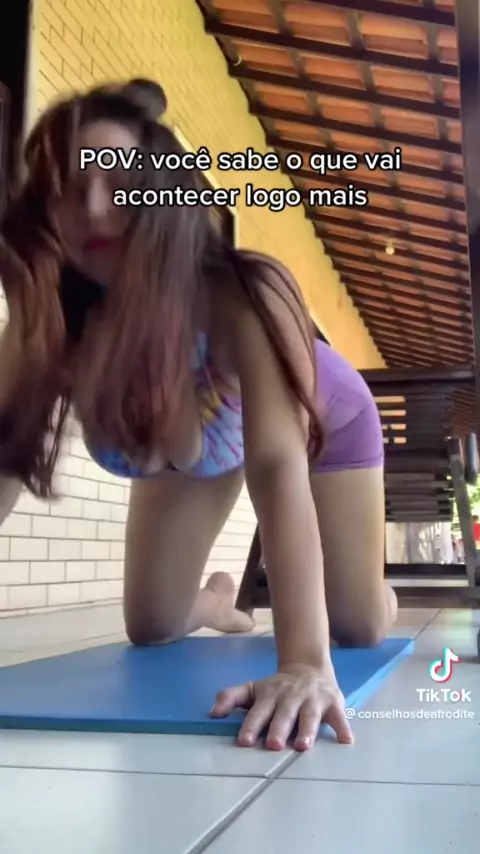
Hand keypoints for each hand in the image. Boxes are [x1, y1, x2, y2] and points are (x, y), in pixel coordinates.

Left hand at [209, 663, 354, 750]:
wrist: (308, 668)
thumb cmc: (277, 689)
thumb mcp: (252, 689)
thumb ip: (231, 697)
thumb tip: (212, 713)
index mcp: (269, 695)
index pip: (258, 712)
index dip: (251, 725)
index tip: (244, 741)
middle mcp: (290, 696)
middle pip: (283, 714)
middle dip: (278, 728)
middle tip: (273, 745)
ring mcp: (312, 699)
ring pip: (309, 715)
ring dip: (307, 730)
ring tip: (302, 745)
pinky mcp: (333, 702)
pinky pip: (339, 716)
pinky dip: (342, 727)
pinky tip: (346, 741)